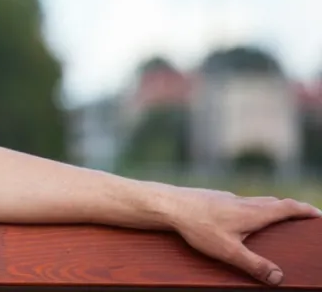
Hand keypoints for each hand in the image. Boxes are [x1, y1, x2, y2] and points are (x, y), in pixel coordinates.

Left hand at [164, 187, 321, 285]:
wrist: (169, 205)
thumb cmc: (199, 227)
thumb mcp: (229, 251)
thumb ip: (254, 265)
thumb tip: (278, 278)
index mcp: (254, 212)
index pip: (288, 207)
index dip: (305, 211)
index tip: (318, 214)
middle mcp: (245, 201)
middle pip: (275, 202)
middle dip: (291, 209)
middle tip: (303, 216)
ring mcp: (229, 198)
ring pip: (257, 201)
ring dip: (271, 207)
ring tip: (277, 217)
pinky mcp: (215, 199)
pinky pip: (240, 202)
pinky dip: (251, 208)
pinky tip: (242, 216)